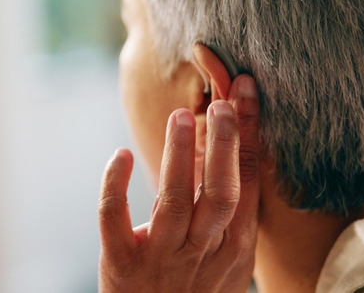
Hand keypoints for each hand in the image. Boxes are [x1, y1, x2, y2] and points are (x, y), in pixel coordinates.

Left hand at [98, 75, 260, 292]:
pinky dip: (116, 187)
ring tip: (181, 117)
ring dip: (179, 157)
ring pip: (174, 202)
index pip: (247, 182)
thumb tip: (236, 146)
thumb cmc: (196, 290)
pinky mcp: (122, 264)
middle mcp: (203, 250)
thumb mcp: (227, 258)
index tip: (244, 91)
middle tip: (222, 102)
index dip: (248, 135)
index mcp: (234, 246)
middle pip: (220, 194)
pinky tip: (120, 156)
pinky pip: (116, 221)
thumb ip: (231, 212)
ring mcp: (162, 258)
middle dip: (224, 146)